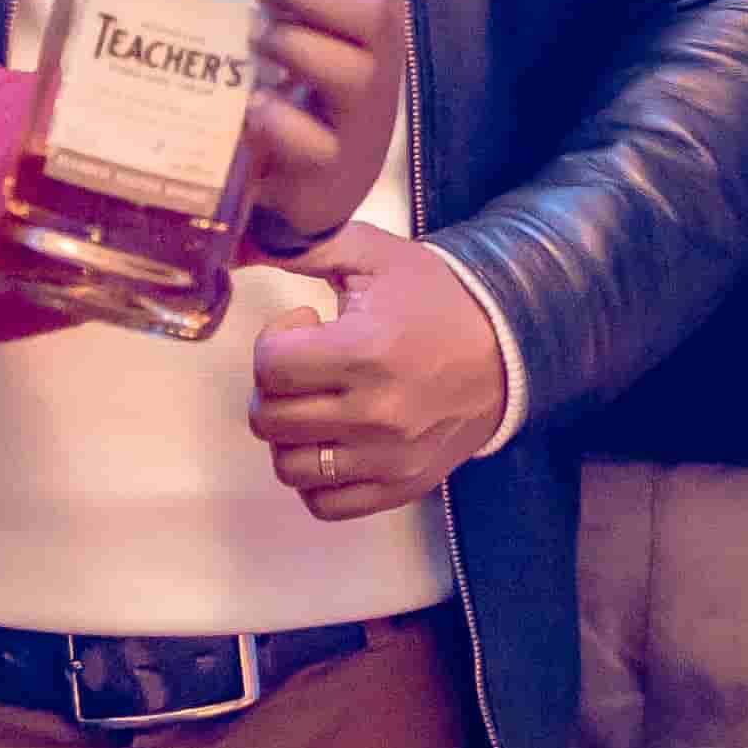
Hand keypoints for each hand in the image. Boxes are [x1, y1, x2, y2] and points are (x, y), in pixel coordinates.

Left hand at [212, 0, 401, 248]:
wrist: (314, 176)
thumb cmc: (299, 66)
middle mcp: (373, 51)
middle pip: (370, 6)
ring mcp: (359, 110)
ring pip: (350, 69)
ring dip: (292, 46)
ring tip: (249, 44)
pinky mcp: (334, 165)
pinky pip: (315, 142)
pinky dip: (279, 121)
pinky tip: (249, 109)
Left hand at [251, 223, 514, 519]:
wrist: (508, 348)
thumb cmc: (436, 300)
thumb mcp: (374, 256)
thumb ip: (305, 243)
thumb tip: (238, 243)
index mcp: (368, 350)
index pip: (270, 366)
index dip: (274, 340)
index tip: (305, 326)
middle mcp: (378, 413)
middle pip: (269, 420)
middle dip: (276, 386)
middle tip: (308, 366)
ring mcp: (390, 458)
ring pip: (289, 467)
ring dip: (291, 435)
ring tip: (319, 404)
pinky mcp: (401, 486)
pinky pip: (323, 503)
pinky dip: (317, 478)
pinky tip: (335, 439)